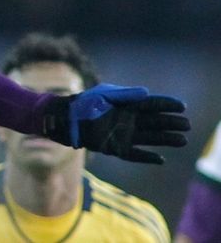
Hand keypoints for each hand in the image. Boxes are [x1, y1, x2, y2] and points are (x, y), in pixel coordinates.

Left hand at [41, 83, 189, 163]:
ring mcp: (121, 134)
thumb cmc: (83, 103)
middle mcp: (126, 120)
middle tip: (187, 125)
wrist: (64, 118)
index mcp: (125, 105)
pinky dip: (145, 157)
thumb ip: (125, 94)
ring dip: (164, 140)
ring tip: (182, 140)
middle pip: (153, 122)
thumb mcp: (104, 94)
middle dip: (170, 123)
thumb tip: (146, 93)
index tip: (181, 106)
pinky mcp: (112, 147)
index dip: (166, 104)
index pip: (150, 104)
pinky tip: (160, 159)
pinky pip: (132, 154)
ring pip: (148, 138)